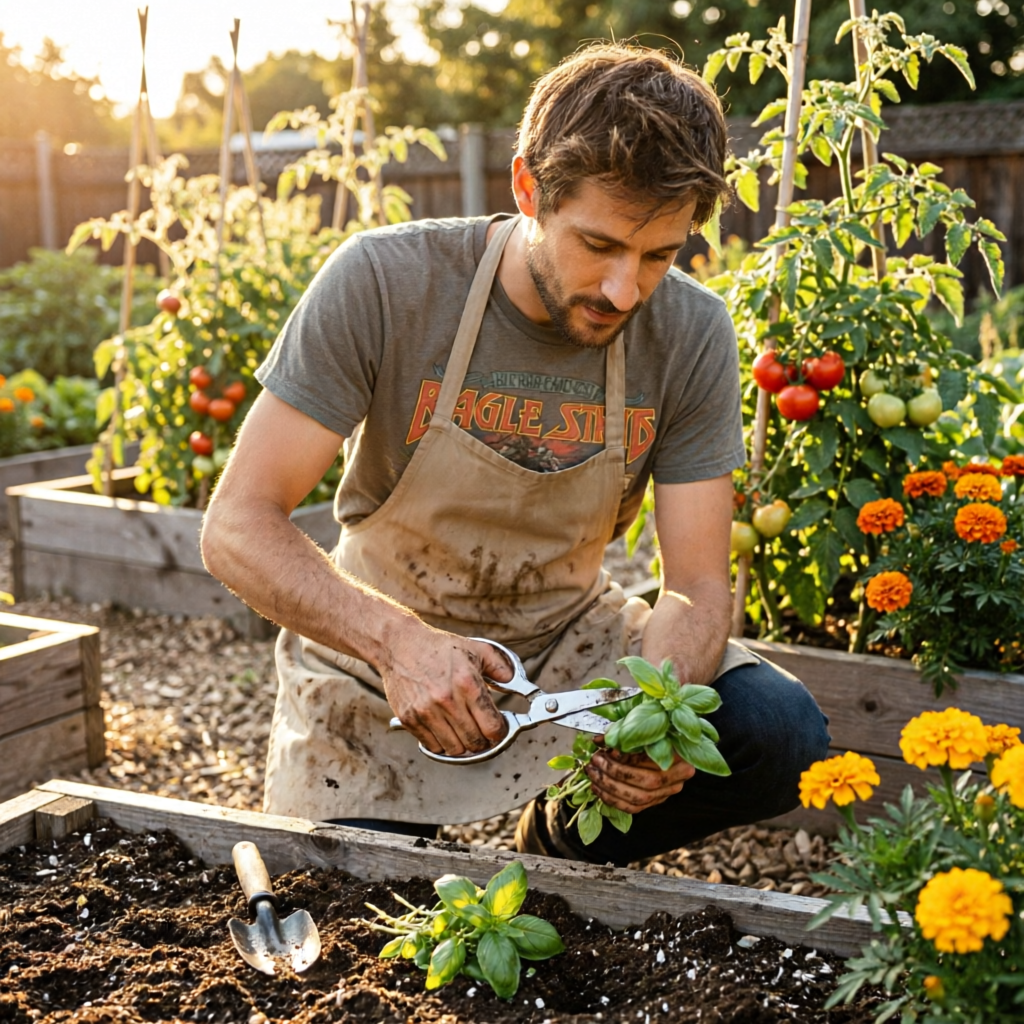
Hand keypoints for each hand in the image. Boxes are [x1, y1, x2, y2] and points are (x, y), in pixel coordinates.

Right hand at [382, 625, 511, 757]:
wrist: (400, 644)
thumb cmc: (439, 648)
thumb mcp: (475, 649)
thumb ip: (500, 667)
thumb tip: (514, 683)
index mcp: (467, 683)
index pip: (492, 727)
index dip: (501, 732)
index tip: (500, 729)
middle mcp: (447, 700)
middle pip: (475, 742)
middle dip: (484, 741)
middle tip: (483, 732)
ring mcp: (426, 712)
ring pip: (455, 749)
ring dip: (463, 745)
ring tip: (465, 731)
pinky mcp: (409, 719)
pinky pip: (433, 746)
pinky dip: (443, 744)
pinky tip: (446, 730)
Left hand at [585, 743, 695, 814]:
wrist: (665, 746)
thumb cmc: (652, 732)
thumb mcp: (641, 727)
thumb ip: (623, 732)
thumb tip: (599, 741)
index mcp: (680, 756)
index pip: (654, 759)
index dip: (629, 757)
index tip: (608, 749)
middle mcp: (678, 778)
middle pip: (648, 782)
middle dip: (616, 772)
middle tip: (596, 760)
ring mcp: (666, 793)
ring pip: (639, 798)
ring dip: (610, 787)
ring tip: (593, 773)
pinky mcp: (654, 802)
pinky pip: (633, 808)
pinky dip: (612, 799)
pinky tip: (597, 788)